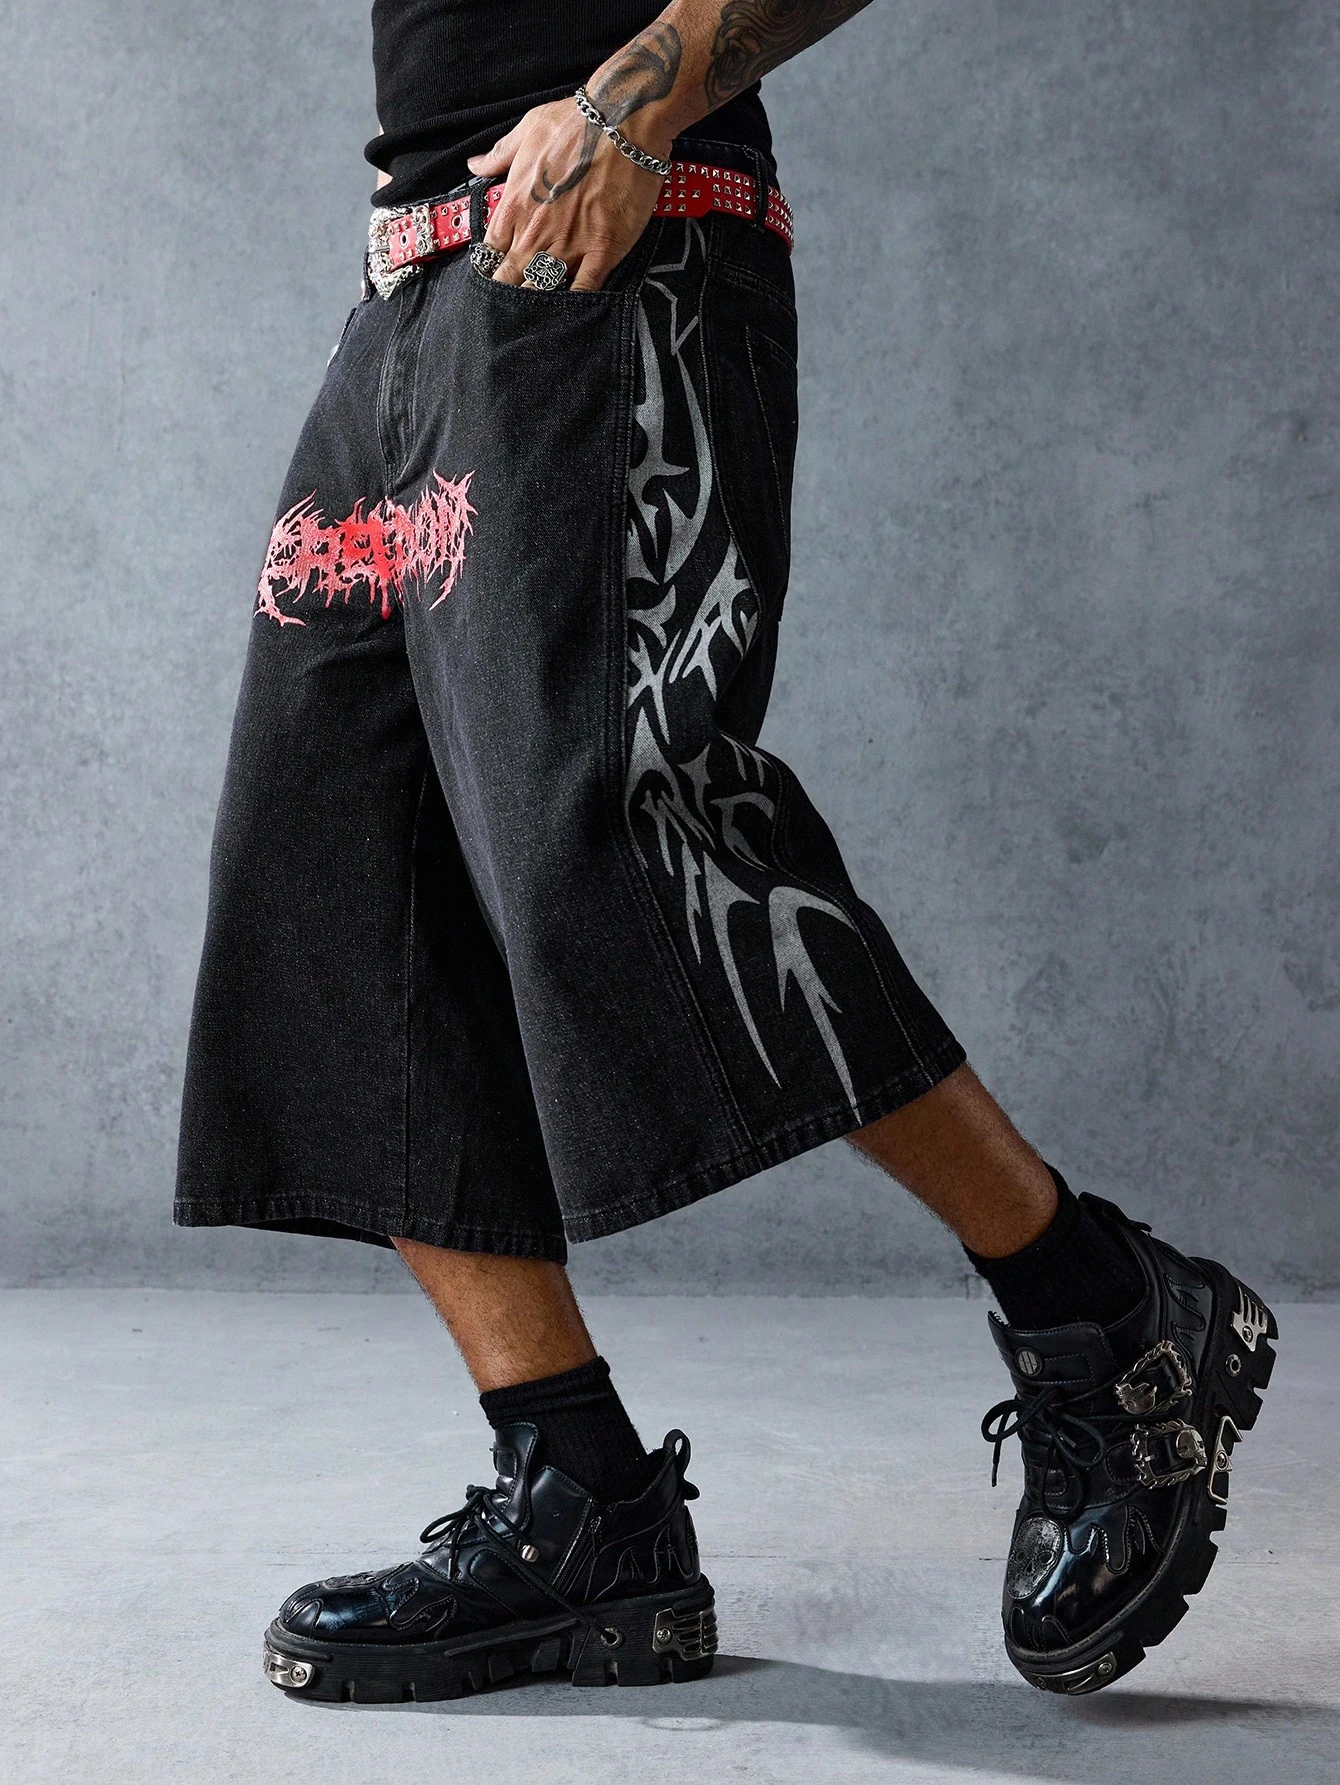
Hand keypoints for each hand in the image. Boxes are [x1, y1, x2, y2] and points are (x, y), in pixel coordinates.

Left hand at [466, 98, 671, 292]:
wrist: (622, 120)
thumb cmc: (575, 121)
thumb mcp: (527, 130)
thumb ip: (499, 155)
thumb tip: (474, 165)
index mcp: (514, 205)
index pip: (489, 253)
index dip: (489, 269)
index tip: (495, 274)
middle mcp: (536, 231)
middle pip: (510, 279)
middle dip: (509, 292)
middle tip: (513, 301)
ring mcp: (569, 244)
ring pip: (543, 290)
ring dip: (539, 302)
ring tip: (539, 311)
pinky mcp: (602, 251)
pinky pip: (584, 291)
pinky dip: (576, 304)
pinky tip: (572, 311)